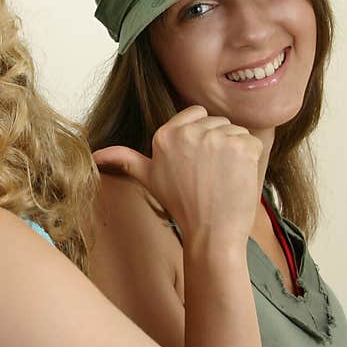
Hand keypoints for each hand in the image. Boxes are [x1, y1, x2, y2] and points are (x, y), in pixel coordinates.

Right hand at [93, 105, 262, 246]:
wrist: (211, 232)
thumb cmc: (181, 205)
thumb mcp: (148, 178)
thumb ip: (124, 160)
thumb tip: (94, 155)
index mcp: (165, 135)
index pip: (196, 114)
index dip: (201, 137)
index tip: (198, 162)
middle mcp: (189, 132)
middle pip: (218, 122)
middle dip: (219, 144)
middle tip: (209, 174)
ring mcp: (217, 138)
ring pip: (236, 131)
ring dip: (235, 152)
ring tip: (222, 177)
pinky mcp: (242, 147)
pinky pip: (252, 141)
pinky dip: (250, 159)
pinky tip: (236, 177)